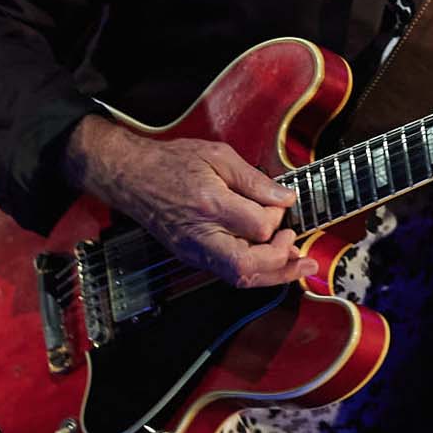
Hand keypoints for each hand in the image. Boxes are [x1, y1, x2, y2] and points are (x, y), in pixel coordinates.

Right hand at [64, 115, 317, 288]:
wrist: (133, 177)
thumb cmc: (173, 162)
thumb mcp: (218, 155)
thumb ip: (255, 180)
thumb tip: (286, 198)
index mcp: (210, 204)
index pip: (258, 226)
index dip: (278, 218)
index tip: (280, 204)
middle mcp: (201, 234)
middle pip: (247, 266)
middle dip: (281, 262)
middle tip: (298, 247)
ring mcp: (195, 251)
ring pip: (239, 277)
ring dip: (273, 275)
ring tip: (298, 266)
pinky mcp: (193, 257)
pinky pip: (228, 273)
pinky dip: (255, 271)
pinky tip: (272, 261)